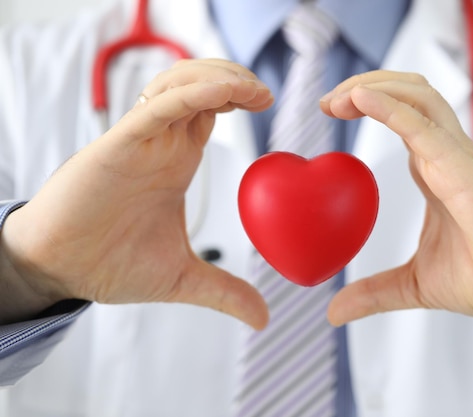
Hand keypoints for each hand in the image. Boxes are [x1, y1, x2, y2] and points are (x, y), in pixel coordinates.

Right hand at [0, 59, 271, 328]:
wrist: (59, 271)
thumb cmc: (111, 264)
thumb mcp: (182, 279)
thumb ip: (224, 291)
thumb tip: (263, 319)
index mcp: (176, 160)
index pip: (210, 109)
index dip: (238, 96)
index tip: (269, 103)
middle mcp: (160, 143)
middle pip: (199, 86)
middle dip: (234, 78)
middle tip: (264, 93)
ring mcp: (138, 142)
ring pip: (177, 86)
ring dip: (216, 77)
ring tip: (250, 90)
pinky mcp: (115, 148)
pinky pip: (153, 109)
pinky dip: (187, 97)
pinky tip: (218, 94)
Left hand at [321, 71, 472, 325]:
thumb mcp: (415, 284)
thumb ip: (375, 292)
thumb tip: (336, 312)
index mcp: (434, 169)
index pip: (401, 116)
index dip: (367, 104)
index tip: (331, 110)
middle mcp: (445, 153)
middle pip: (406, 94)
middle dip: (363, 86)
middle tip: (327, 101)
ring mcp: (458, 156)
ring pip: (418, 96)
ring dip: (374, 87)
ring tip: (339, 98)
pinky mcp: (465, 169)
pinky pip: (425, 127)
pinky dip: (392, 109)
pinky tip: (361, 100)